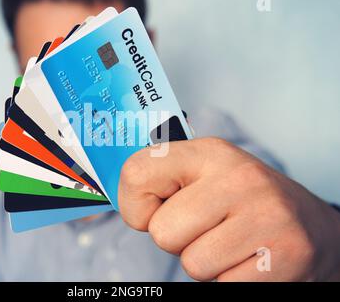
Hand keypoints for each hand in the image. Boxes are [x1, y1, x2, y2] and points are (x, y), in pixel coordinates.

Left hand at [118, 138, 339, 280]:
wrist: (310, 225)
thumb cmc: (240, 201)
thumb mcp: (204, 175)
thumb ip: (162, 180)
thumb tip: (127, 204)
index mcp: (209, 152)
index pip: (136, 174)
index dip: (135, 205)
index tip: (156, 209)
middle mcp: (239, 178)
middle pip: (162, 232)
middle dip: (176, 239)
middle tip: (205, 228)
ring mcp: (266, 216)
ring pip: (192, 263)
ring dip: (204, 261)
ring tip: (229, 242)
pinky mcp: (284, 257)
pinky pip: (222, 285)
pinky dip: (228, 279)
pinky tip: (247, 258)